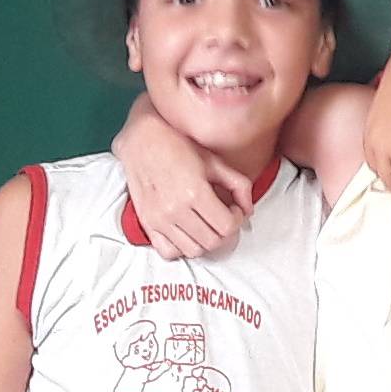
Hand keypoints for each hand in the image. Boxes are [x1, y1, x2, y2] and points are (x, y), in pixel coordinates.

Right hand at [111, 112, 246, 259]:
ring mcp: (159, 219)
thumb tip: (248, 209)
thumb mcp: (214, 161)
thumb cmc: (178, 145)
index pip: (226, 226)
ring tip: (206, 223)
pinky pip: (168, 252)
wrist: (142, 139)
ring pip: (193, 250)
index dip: (237, 220)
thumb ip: (238, 185)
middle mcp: (175, 209)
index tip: (234, 209)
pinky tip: (187, 232)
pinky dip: (181, 248)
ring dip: (206, 241)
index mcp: (195, 192)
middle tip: (223, 217)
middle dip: (225, 231)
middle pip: (213, 242)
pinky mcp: (147, 223)